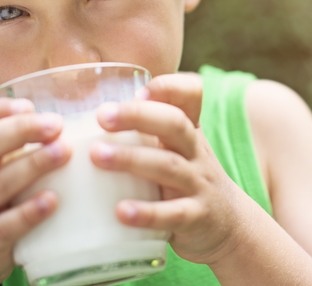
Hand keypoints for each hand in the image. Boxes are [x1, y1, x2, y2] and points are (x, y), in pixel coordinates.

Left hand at [90, 73, 249, 263]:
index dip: (169, 87)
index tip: (140, 89)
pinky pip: (173, 214)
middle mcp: (196, 152)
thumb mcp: (175, 151)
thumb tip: (80, 120)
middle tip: (102, 116)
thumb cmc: (186, 182)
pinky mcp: (197, 217)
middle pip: (174, 124)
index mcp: (187, 132)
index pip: (191, 95)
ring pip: (169, 165)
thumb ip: (142, 134)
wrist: (231, 226)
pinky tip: (120, 211)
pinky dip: (147, 213)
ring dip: (131, 158)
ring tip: (97, 156)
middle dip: (138, 115)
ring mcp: (199, 184)